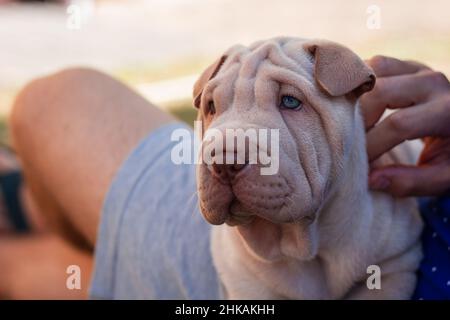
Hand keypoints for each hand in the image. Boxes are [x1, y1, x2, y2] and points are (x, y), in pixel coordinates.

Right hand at [361, 55, 449, 196]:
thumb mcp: (443, 177)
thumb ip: (410, 182)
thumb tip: (371, 179)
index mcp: (447, 111)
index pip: (399, 124)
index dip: (372, 145)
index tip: (359, 164)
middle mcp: (434, 83)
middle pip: (380, 91)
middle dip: (357, 118)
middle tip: (348, 142)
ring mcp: (419, 69)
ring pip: (373, 68)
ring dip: (353, 94)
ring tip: (345, 120)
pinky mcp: (406, 65)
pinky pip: (372, 64)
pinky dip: (356, 81)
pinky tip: (348, 102)